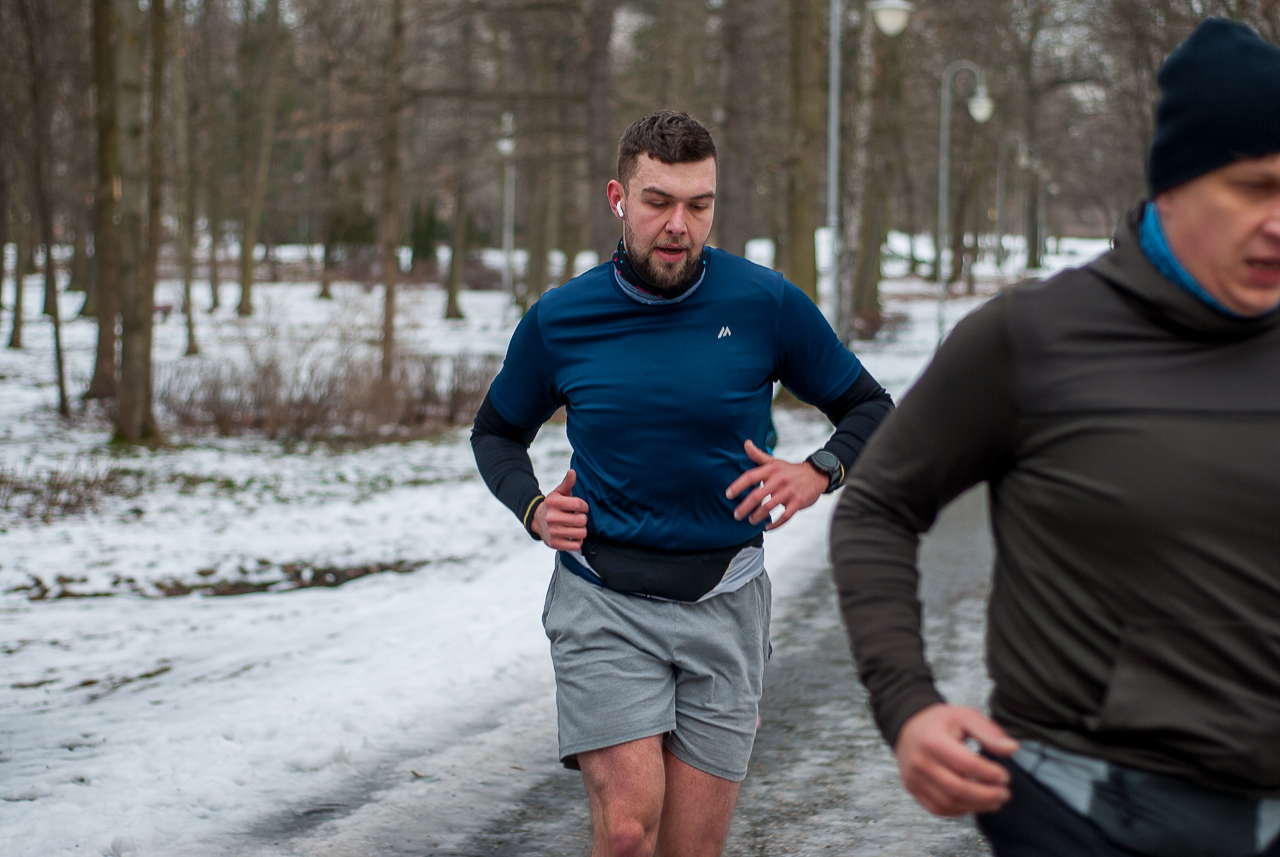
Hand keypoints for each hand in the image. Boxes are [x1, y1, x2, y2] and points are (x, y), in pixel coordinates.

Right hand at [532, 470, 588, 550]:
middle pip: (582, 520)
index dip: (583, 506)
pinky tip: (571, 535)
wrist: (537, 521)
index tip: (579, 507)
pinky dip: (577, 541)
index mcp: (552, 502)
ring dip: (581, 530)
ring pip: (581, 533)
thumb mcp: (559, 493)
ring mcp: (552, 532)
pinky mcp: (554, 544)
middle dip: (582, 518)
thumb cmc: (554, 505)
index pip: (580, 505)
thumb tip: (572, 472)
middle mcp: (551, 517)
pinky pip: (576, 545)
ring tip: (574, 526)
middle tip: (575, 517)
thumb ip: (567, 483)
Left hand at [724, 440, 828, 529]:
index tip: (728, 495)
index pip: (750, 477)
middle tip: (736, 515)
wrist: (816, 474)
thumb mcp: (774, 461)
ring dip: (757, 516)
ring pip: (768, 507)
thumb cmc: (789, 470)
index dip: (737, 486)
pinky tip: (767, 527)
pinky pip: (784, 516)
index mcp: (771, 470)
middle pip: (757, 495)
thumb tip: (746, 443)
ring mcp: (789, 492)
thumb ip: (758, 455)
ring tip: (751, 520)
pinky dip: (775, 524)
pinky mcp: (798, 502)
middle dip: (744, 507)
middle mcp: (779, 480)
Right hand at [893, 703, 1019, 816]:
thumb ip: (989, 732)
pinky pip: (938, 808)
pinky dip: (960, 810)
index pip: (966, 764)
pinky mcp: (913, 789)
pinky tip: (974, 803)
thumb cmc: (940, 722)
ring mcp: (914, 778)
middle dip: (986, 795)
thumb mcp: (965, 717)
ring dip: (976, 806)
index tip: (1004, 776)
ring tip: (994, 801)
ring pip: (949, 803)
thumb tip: (1012, 748)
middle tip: (1004, 793)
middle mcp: (920, 761)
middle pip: (957, 788)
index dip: (989, 773)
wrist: (908, 727)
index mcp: (932, 740)